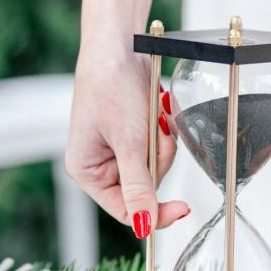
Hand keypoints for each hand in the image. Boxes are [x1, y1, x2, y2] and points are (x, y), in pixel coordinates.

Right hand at [67, 48, 188, 233]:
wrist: (118, 46)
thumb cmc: (110, 85)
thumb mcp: (129, 141)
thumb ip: (137, 185)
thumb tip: (144, 225)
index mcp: (87, 171)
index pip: (125, 210)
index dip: (154, 212)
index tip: (183, 207)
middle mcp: (100, 164)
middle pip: (146, 186)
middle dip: (158, 158)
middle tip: (156, 131)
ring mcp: (117, 149)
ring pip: (156, 165)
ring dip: (163, 141)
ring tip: (154, 115)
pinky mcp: (133, 134)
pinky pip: (158, 146)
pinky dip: (163, 130)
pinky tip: (157, 111)